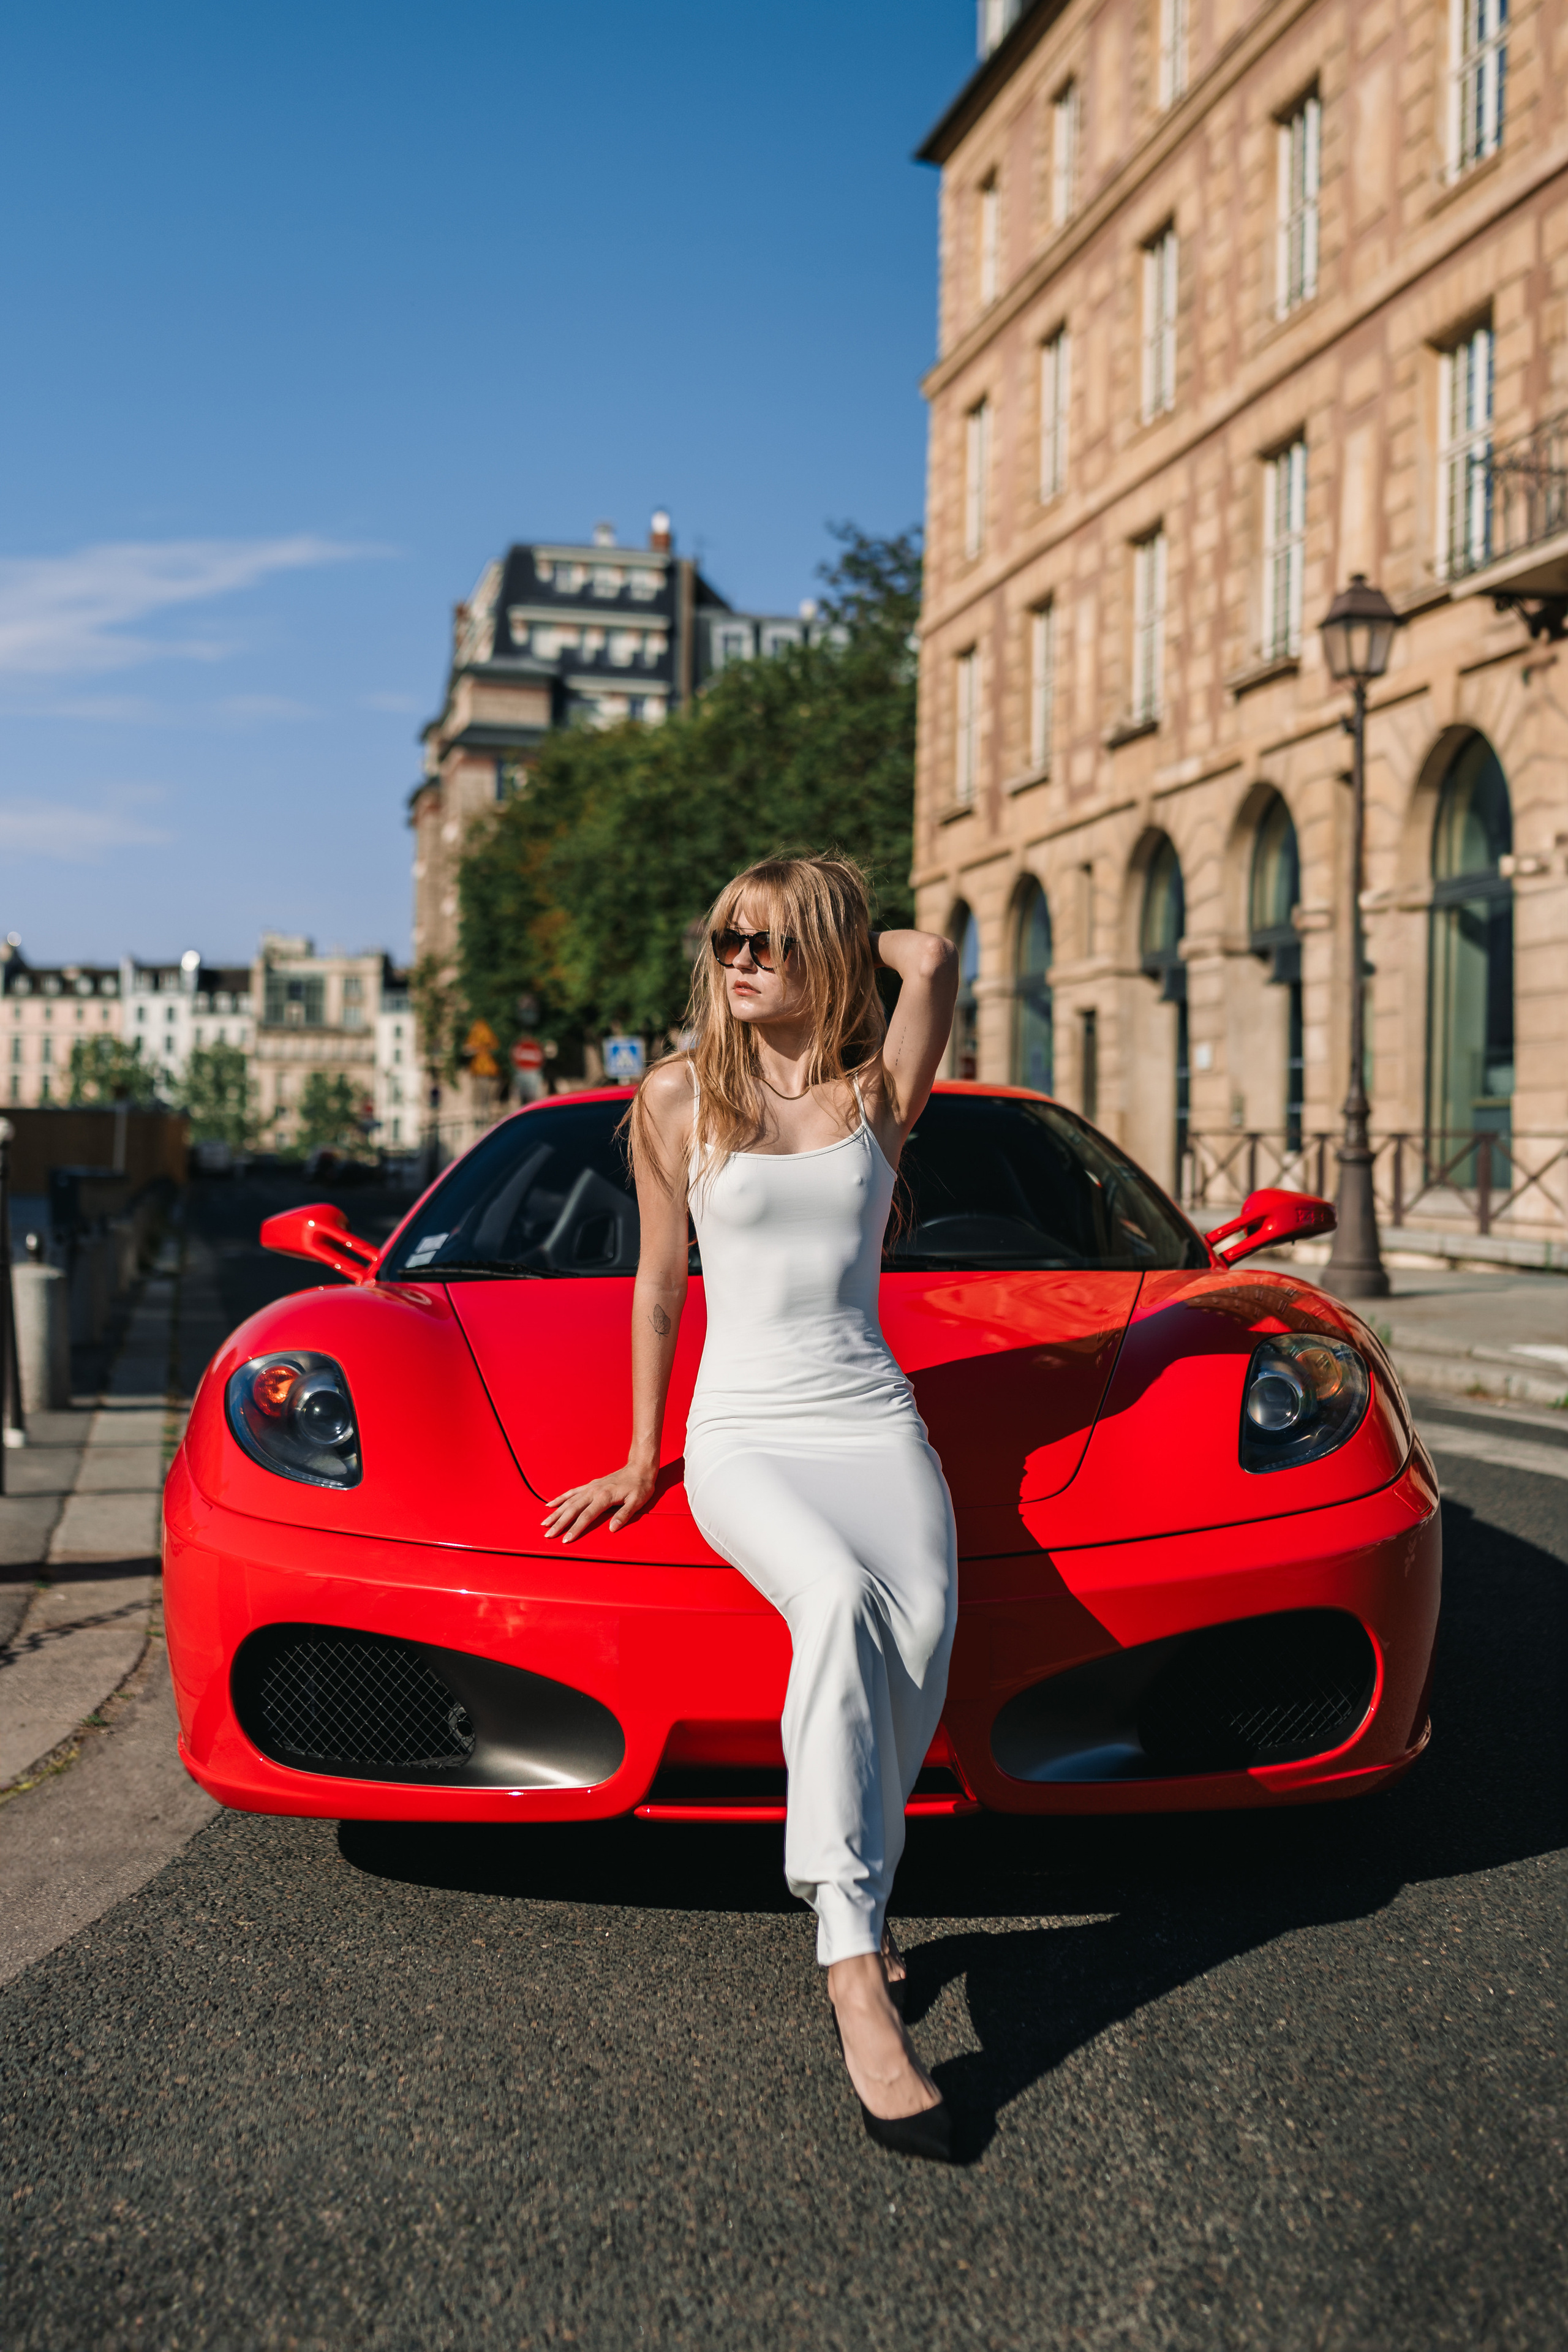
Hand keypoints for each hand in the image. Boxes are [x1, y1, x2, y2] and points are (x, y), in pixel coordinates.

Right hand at [542, 1459, 656, 1543]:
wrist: (639, 1467)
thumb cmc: (640, 1485)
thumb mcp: (638, 1501)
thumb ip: (624, 1515)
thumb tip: (612, 1529)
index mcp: (604, 1497)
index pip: (586, 1516)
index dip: (575, 1529)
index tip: (566, 1540)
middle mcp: (594, 1491)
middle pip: (572, 1509)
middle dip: (559, 1523)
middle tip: (548, 1535)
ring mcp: (590, 1487)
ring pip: (568, 1501)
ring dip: (556, 1513)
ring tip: (544, 1524)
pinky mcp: (590, 1485)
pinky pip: (571, 1492)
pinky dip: (559, 1499)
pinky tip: (550, 1505)